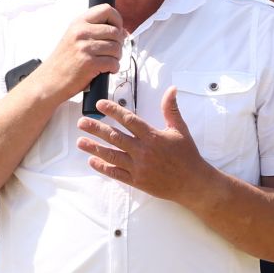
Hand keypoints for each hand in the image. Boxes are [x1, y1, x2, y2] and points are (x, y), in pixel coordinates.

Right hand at [41, 4, 124, 99]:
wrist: (49, 80)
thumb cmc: (63, 61)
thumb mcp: (74, 37)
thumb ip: (94, 30)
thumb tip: (122, 31)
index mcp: (79, 23)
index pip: (106, 10)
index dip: (117, 20)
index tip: (117, 30)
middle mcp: (81, 32)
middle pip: (115, 31)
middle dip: (119, 43)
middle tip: (112, 51)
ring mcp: (85, 47)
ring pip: (116, 48)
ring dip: (117, 57)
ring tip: (108, 61)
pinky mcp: (90, 63)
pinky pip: (113, 62)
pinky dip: (114, 68)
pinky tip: (106, 70)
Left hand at [75, 91, 211, 202]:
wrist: (192, 183)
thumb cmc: (187, 155)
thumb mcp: (180, 129)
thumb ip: (171, 109)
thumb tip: (171, 89)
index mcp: (153, 136)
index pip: (129, 120)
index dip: (113, 111)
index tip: (100, 105)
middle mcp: (143, 151)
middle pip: (115, 137)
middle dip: (96, 129)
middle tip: (81, 122)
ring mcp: (138, 167)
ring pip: (112, 155)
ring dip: (94, 148)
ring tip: (80, 141)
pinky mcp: (137, 181)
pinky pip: (116, 173)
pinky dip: (103, 167)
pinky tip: (92, 161)